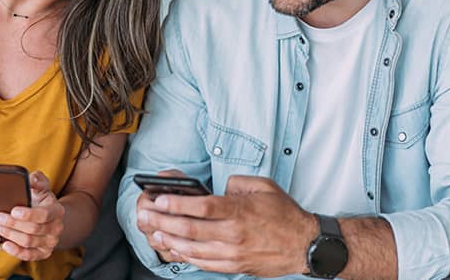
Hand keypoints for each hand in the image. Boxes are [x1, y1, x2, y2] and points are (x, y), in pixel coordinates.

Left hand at [0, 171, 64, 260]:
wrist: (49, 219)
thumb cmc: (41, 202)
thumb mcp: (41, 188)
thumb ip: (37, 180)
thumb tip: (32, 177)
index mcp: (57, 211)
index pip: (44, 215)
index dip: (28, 214)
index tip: (12, 211)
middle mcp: (57, 228)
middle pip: (33, 229)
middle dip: (12, 224)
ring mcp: (51, 242)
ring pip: (28, 242)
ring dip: (10, 235)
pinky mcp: (43, 253)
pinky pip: (29, 256)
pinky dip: (16, 251)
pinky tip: (4, 244)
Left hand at [141, 175, 315, 276]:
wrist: (305, 246)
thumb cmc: (284, 214)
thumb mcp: (264, 186)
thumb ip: (237, 183)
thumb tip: (218, 188)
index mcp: (240, 211)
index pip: (202, 207)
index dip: (177, 204)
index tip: (158, 199)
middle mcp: (233, 234)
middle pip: (190, 230)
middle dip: (162, 222)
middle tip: (144, 215)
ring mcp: (232, 253)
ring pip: (192, 249)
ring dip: (168, 240)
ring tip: (151, 231)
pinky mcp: (234, 266)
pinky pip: (203, 263)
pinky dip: (184, 256)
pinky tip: (172, 248)